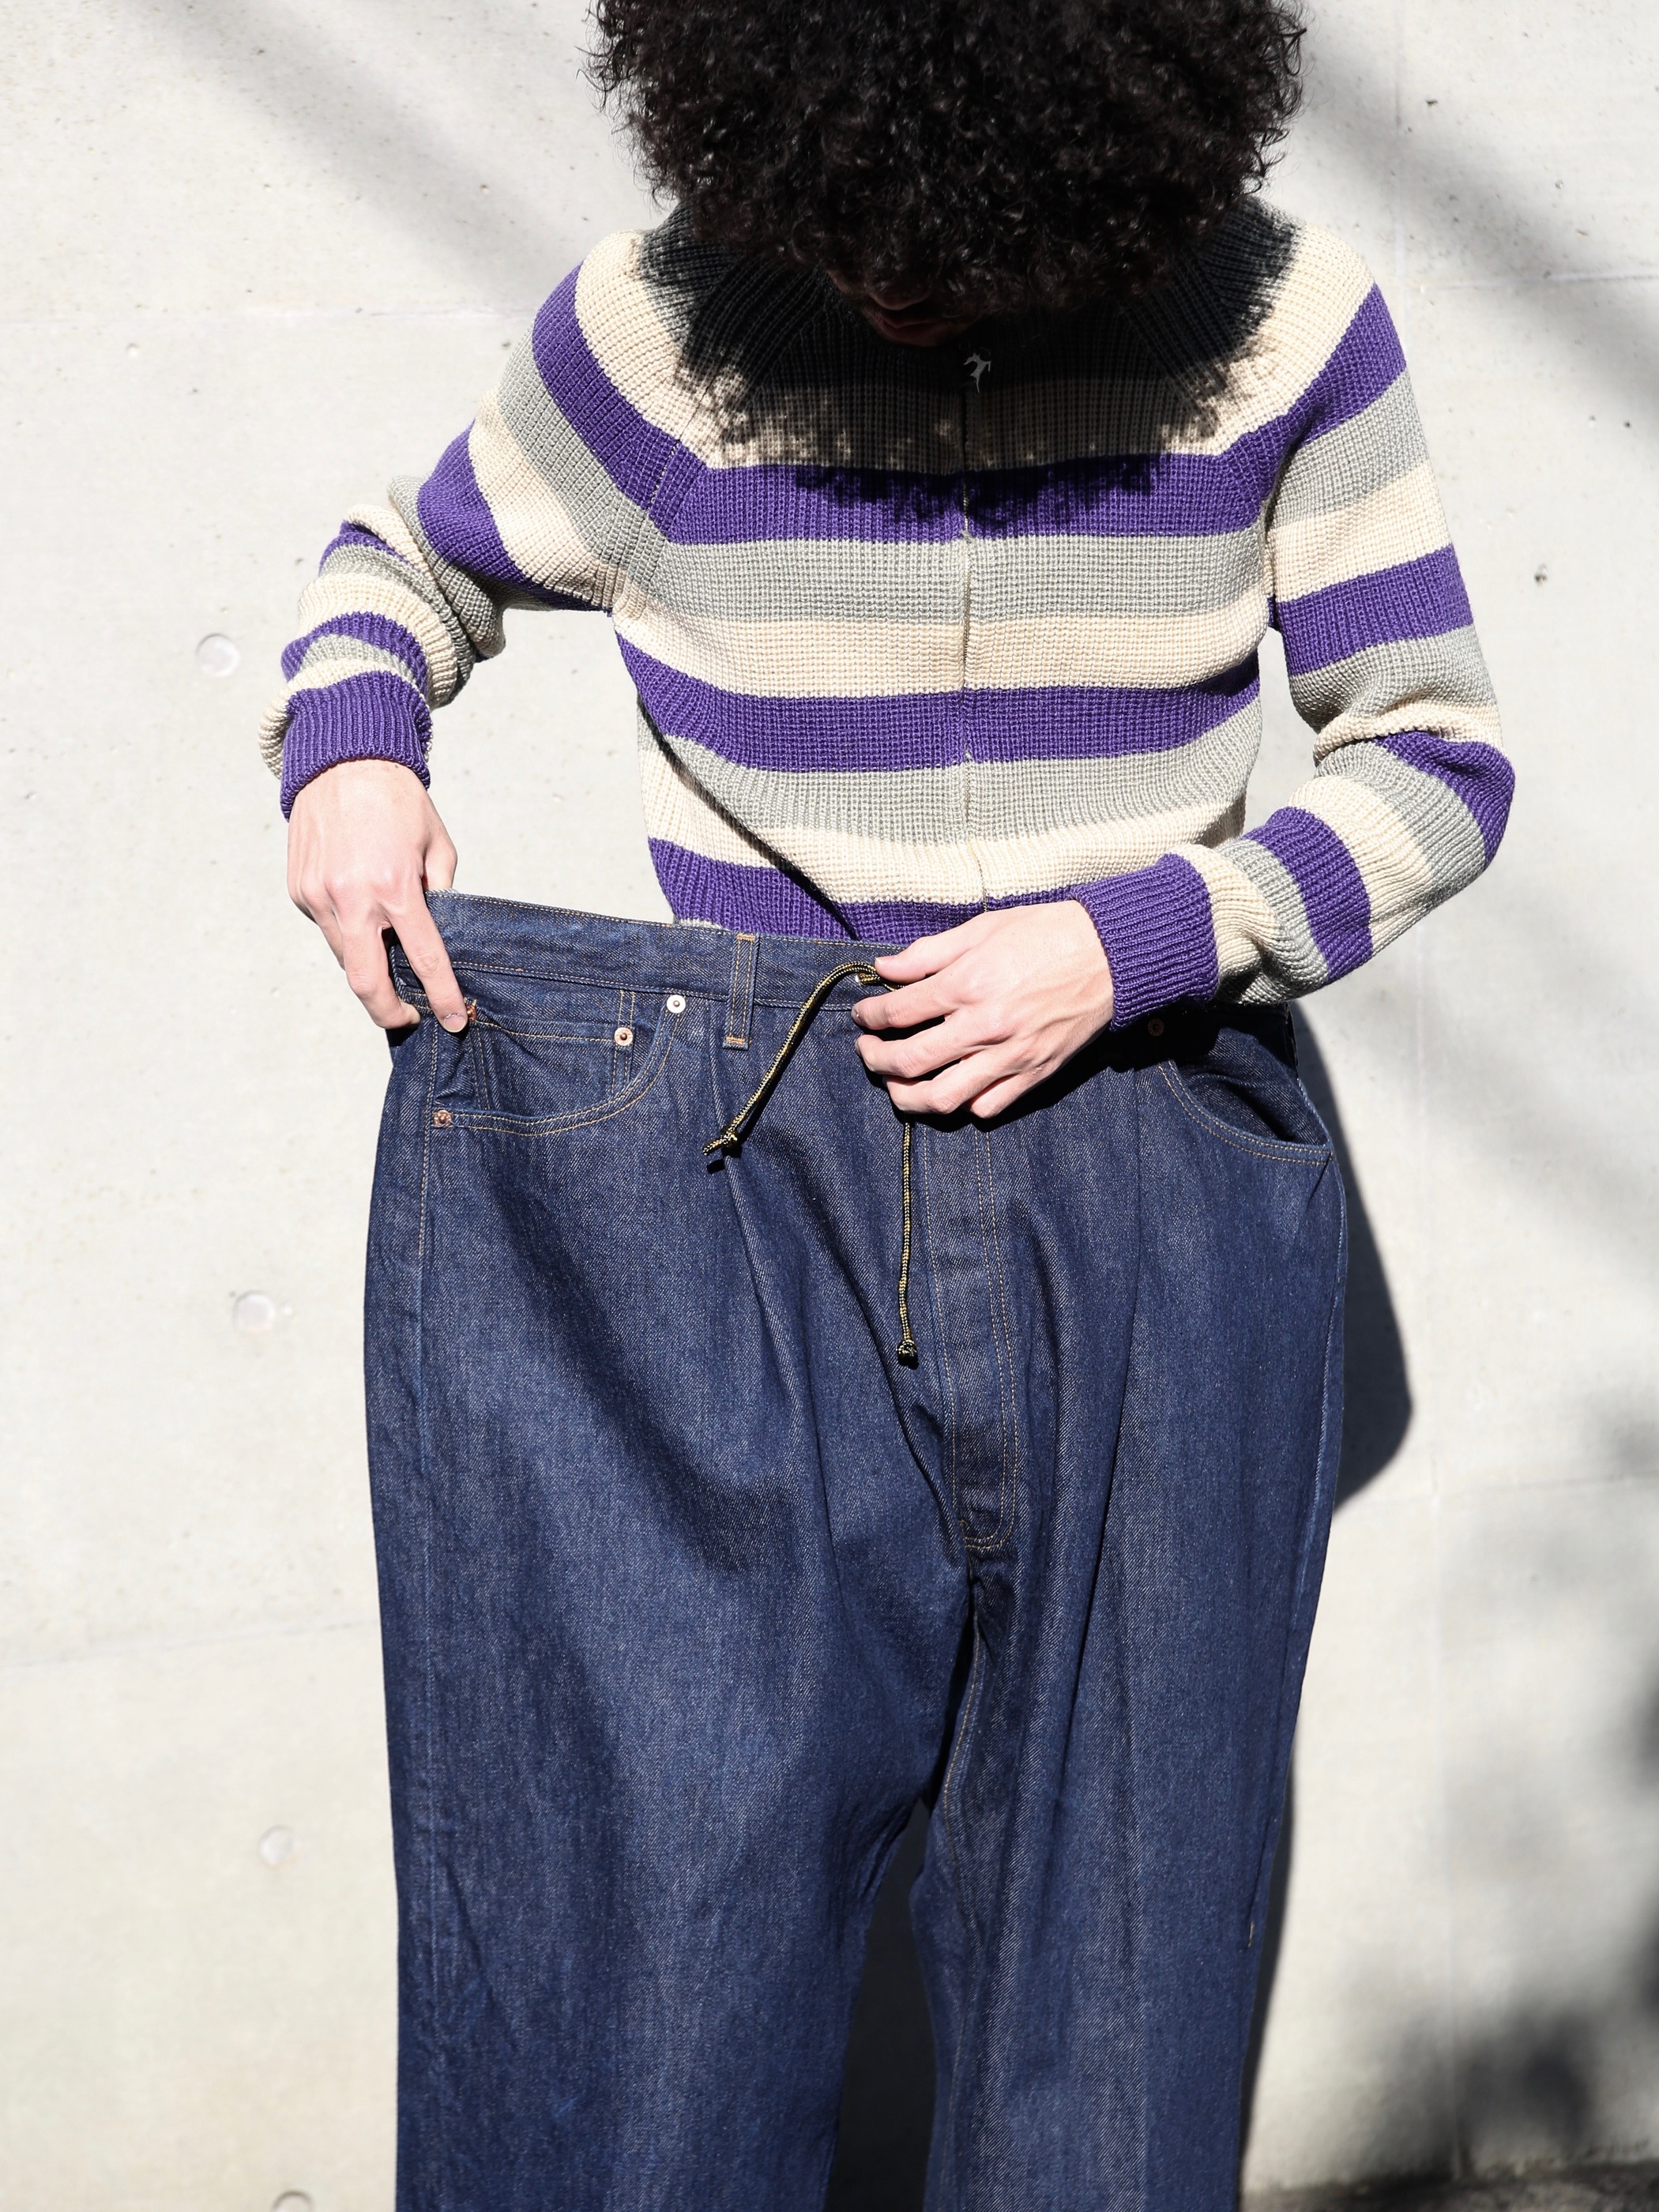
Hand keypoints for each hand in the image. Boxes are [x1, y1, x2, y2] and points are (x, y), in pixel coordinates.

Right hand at [286, 759, 466, 1031]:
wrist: (341, 760)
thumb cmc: (398, 802)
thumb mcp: (437, 845)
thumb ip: (440, 895)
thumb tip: (437, 940)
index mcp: (394, 884)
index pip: (423, 959)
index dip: (442, 997)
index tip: (454, 1020)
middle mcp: (350, 896)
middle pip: (366, 983)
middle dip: (389, 1012)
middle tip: (408, 1017)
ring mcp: (317, 895)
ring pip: (345, 958)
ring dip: (369, 966)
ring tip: (389, 950)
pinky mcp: (299, 891)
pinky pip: (327, 929)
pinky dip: (348, 931)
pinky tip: (360, 906)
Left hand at [852, 902, 1114, 1119]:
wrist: (1111, 955)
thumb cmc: (1047, 934)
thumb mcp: (982, 928)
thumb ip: (928, 953)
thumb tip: (884, 968)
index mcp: (968, 984)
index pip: (898, 1012)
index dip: (871, 1016)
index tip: (865, 1015)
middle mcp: (985, 1026)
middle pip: (909, 1061)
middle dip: (875, 1059)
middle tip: (868, 1051)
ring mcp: (1010, 1056)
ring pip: (941, 1098)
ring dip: (906, 1095)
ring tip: (897, 1082)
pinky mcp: (1034, 1075)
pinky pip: (986, 1107)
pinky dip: (961, 1103)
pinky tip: (951, 1086)